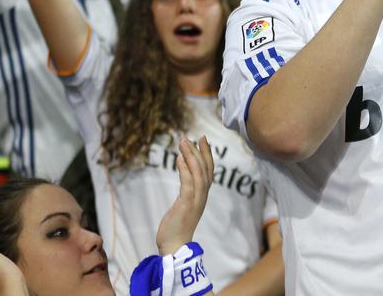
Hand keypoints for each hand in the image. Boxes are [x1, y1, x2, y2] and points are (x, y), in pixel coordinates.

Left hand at [155, 136, 213, 255]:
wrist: (174, 246)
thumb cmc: (176, 227)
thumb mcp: (183, 204)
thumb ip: (186, 190)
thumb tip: (183, 168)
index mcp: (202, 196)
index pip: (208, 170)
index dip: (206, 154)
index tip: (202, 139)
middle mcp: (202, 196)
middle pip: (206, 169)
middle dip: (199, 150)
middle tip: (191, 135)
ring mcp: (196, 200)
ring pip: (198, 173)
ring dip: (191, 155)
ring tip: (183, 141)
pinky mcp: (187, 205)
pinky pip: (188, 183)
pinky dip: (185, 169)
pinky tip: (179, 158)